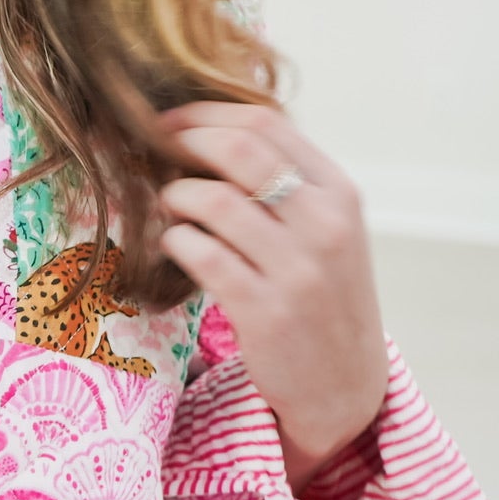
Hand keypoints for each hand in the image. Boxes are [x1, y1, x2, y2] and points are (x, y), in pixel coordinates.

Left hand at [155, 101, 387, 491]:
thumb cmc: (324, 297)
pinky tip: (175, 245)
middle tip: (154, 151)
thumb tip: (207, 133)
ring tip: (171, 207)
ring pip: (214, 201)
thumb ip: (283, 183)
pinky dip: (175, 241)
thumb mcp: (326, 230)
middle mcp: (325, 225)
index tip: (171, 121)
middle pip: (238, 151)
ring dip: (176, 197)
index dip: (206, 114)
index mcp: (339, 193)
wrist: (346, 384)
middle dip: (184, 141)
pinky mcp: (264, 311)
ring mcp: (298, 269)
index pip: (266, 125)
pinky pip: (200, 254)